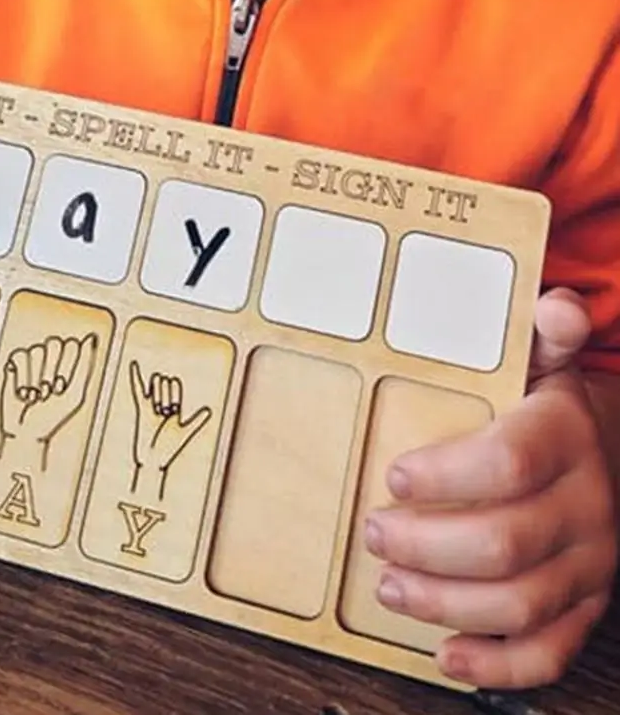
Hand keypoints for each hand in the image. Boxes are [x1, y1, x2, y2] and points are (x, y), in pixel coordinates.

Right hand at [0, 333, 97, 469]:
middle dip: (50, 372)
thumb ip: (84, 364)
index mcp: (69, 360)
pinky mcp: (14, 362)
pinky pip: (20, 355)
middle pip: (54, 343)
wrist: (27, 432)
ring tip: (35, 396)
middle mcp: (51, 355)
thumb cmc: (54, 416)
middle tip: (48, 392)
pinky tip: (22, 392)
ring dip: (35, 379)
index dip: (66, 367)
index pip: (71, 344)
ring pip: (36, 350)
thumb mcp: (76, 393)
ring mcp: (33, 357)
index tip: (62, 388)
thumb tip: (91, 338)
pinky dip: (21, 378)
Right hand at [129, 361, 210, 501]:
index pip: (176, 393)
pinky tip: (134, 364)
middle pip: (166, 389)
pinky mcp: (141, 409)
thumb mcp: (185, 432)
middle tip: (163, 405)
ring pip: (155, 388)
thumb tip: (208, 410)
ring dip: (157, 391)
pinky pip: (138, 390)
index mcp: (175, 411)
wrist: (152, 459)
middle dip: (165, 394)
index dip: (174, 393)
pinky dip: (135, 376)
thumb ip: (197, 421)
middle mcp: (164, 407)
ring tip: (157, 394)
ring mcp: (152, 407)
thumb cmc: (169, 449)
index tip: (173, 396)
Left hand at [368, 288, 615, 688]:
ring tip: (389, 585)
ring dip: (445, 603)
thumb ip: (542, 332)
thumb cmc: (550, 410)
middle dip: (427, 545)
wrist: (610, 456)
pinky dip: (497, 664)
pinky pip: (550, 651)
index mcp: (567, 437)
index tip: (393, 477)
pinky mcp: (585, 606)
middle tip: (373, 532)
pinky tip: (447, 654)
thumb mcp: (544, 363)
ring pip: (521, 603)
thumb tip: (555, 304)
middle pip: (506, 543)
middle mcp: (587, 505)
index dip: (447, 476)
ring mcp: (590, 564)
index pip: (510, 462)